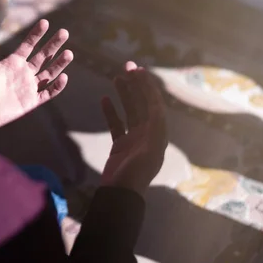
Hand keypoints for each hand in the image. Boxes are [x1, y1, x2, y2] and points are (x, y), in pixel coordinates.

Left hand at [0, 20, 72, 128]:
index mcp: (11, 63)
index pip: (27, 46)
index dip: (36, 34)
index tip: (45, 22)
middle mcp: (22, 74)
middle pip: (43, 57)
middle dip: (54, 44)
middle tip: (64, 32)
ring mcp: (27, 88)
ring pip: (49, 74)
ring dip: (59, 64)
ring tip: (69, 53)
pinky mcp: (29, 102)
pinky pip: (47, 94)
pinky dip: (56, 87)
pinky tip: (64, 77)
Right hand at [100, 62, 167, 194]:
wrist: (119, 196)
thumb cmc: (135, 175)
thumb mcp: (148, 152)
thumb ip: (153, 131)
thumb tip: (156, 110)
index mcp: (158, 134)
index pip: (154, 104)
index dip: (147, 86)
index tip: (138, 70)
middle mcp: (148, 134)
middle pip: (142, 104)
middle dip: (136, 85)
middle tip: (127, 67)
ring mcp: (134, 140)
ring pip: (130, 111)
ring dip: (124, 94)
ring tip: (116, 77)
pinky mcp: (121, 145)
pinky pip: (116, 124)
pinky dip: (111, 111)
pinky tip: (104, 99)